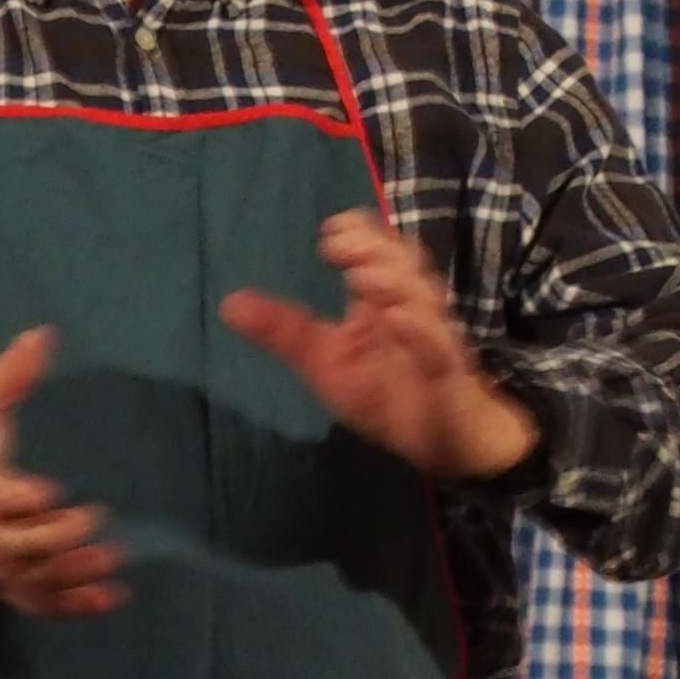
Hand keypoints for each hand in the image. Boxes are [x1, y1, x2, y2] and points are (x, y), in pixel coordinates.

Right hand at [0, 324, 123, 617]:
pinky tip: (109, 599)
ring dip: (71, 574)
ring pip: (28, 578)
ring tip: (113, 560)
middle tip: (95, 518)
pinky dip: (71, 606)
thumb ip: (9, 376)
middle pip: (12, 545)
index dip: (14, 499)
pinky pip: (34, 601)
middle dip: (55, 538)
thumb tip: (44, 334)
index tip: (46, 491)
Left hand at [219, 210, 539, 483]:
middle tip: (340, 246)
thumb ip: (285, 332)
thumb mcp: (326, 363)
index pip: (379, 252)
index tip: (330, 233)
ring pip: (424, 302)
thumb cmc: (388, 398)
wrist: (444, 444)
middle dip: (375, 250)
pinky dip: (421, 334)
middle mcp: (414, 310)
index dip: (360, 236)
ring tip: (359, 277)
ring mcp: (435, 340)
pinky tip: (397, 321)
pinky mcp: (449, 377)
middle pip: (405, 266)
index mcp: (385, 300)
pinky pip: (439, 351)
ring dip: (393, 284)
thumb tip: (229, 303)